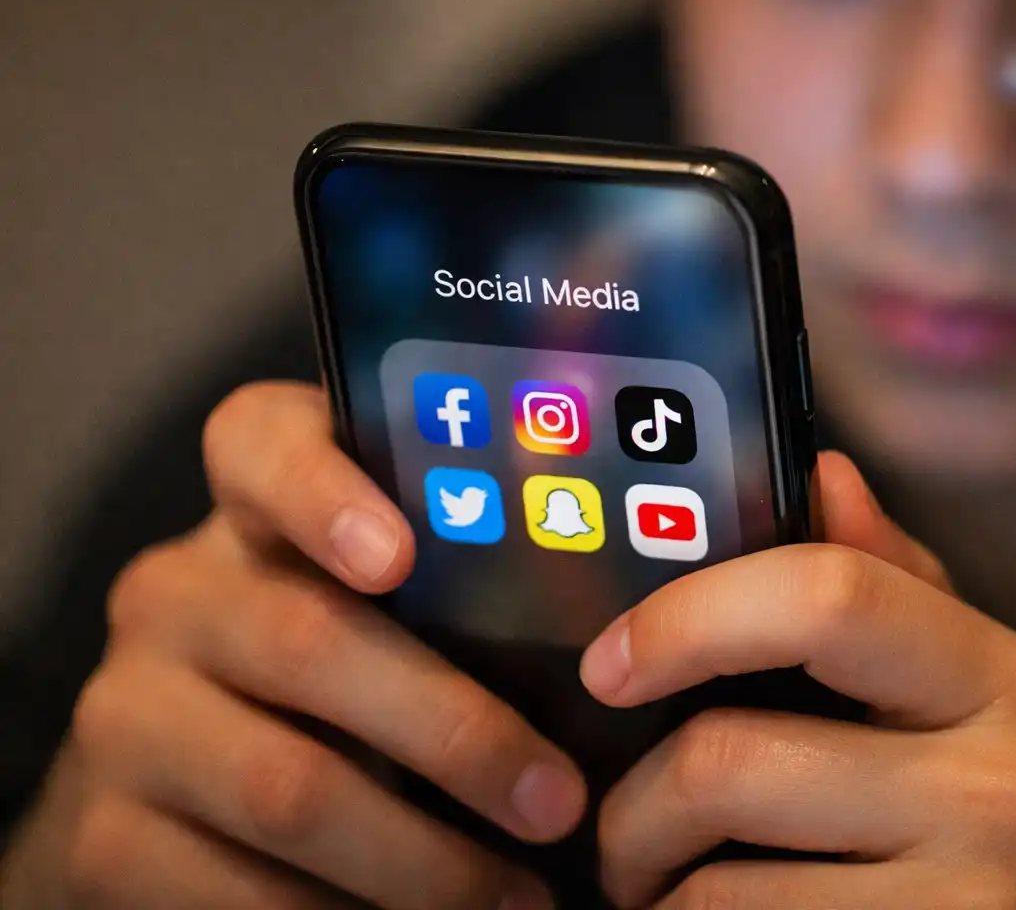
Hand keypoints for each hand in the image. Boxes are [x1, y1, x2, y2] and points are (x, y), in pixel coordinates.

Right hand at [1, 383, 581, 909]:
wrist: (168, 788)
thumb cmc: (329, 680)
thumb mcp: (381, 616)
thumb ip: (455, 594)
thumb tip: (613, 648)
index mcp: (251, 516)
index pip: (259, 445)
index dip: (324, 490)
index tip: (400, 552)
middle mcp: (174, 598)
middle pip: (309, 642)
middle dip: (455, 734)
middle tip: (558, 802)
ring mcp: (127, 717)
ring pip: (289, 786)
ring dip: (423, 858)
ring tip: (516, 896)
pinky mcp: (107, 834)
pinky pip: (239, 891)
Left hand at [580, 453, 1015, 908]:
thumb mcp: (989, 678)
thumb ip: (897, 580)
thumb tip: (822, 474)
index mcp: (1004, 681)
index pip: (827, 598)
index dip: (688, 618)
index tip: (612, 661)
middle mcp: (1000, 795)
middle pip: (729, 764)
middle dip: (635, 809)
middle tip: (629, 826)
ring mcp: (967, 906)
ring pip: (716, 893)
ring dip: (658, 895)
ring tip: (670, 890)